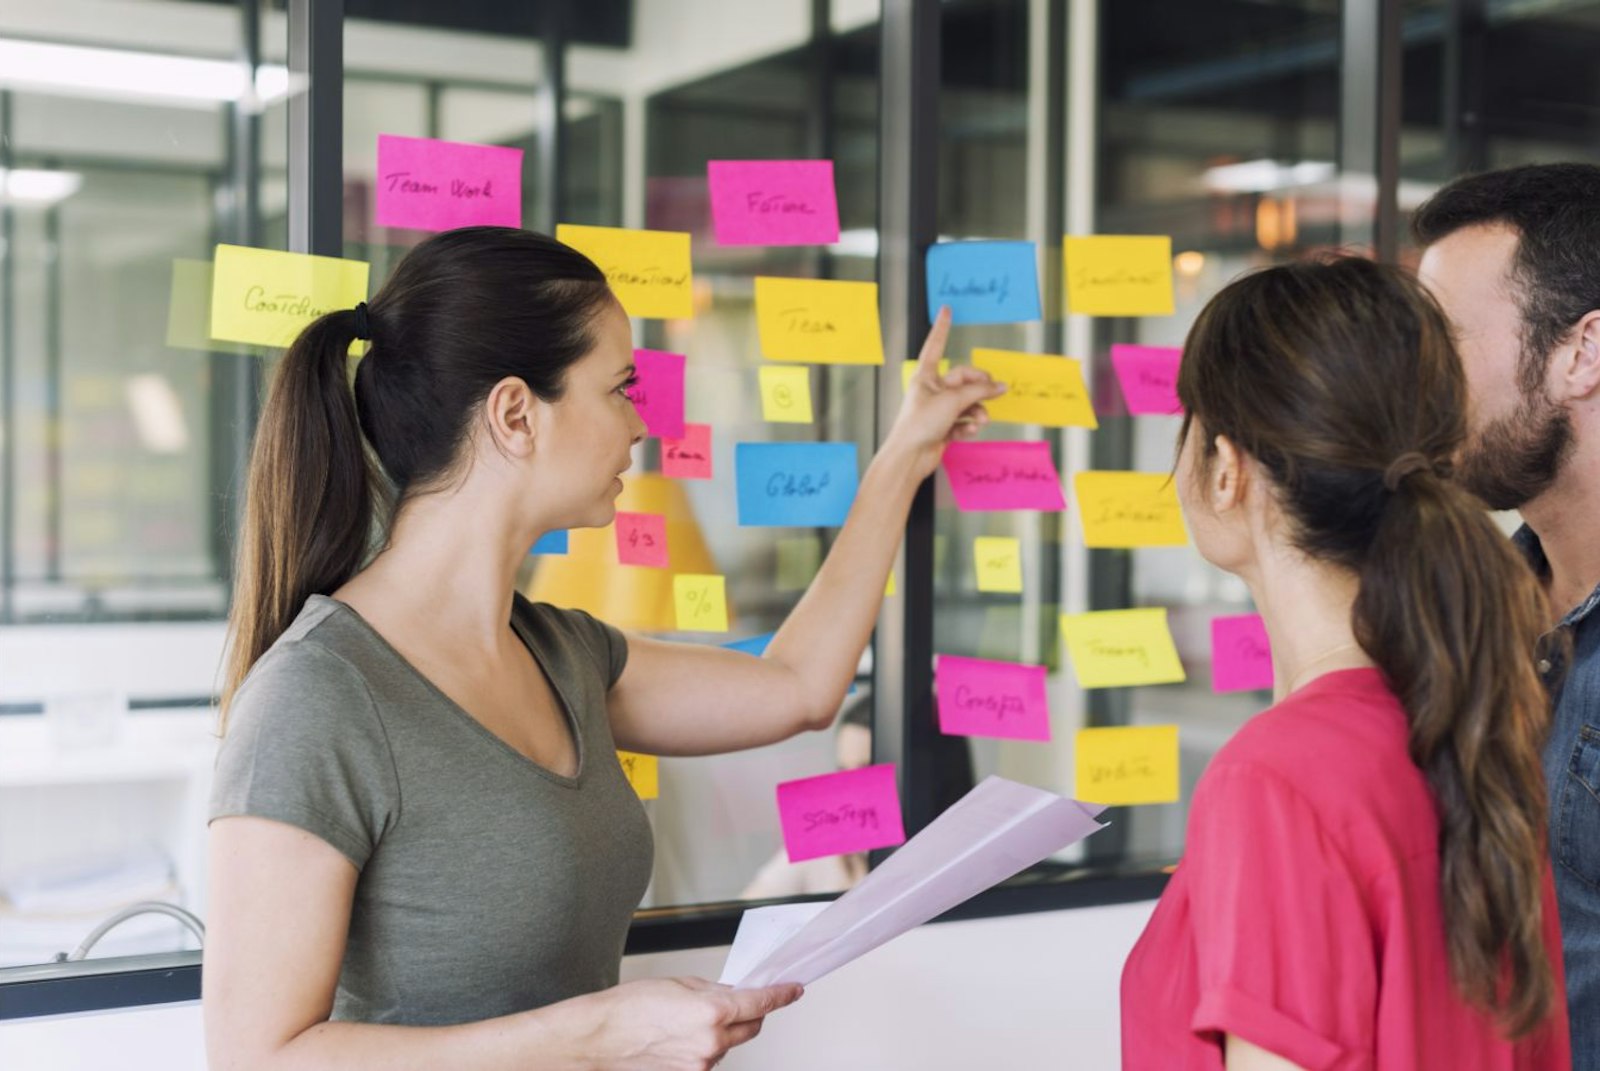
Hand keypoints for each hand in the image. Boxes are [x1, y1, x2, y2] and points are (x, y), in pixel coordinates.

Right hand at [584, 976, 802, 1069]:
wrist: (600, 1038)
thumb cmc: (630, 1008)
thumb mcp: (679, 984)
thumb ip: (714, 990)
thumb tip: (735, 993)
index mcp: (713, 1012)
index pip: (761, 1003)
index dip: (781, 995)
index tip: (792, 990)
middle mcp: (712, 1042)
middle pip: (752, 1027)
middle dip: (754, 1012)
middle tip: (743, 1000)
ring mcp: (702, 1064)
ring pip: (730, 1044)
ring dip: (726, 1031)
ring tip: (692, 1018)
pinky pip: (711, 1058)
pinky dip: (707, 1045)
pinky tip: (684, 1036)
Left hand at [882, 305, 1007, 480]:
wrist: (910, 457)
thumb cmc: (920, 424)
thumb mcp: (952, 401)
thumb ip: (979, 391)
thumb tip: (1000, 387)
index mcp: (925, 376)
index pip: (936, 345)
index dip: (942, 327)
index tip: (946, 309)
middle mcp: (932, 390)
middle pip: (963, 379)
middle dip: (980, 386)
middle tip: (996, 390)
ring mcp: (938, 410)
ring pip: (967, 402)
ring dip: (978, 409)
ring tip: (981, 419)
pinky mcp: (944, 427)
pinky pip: (964, 420)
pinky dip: (970, 425)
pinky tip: (971, 430)